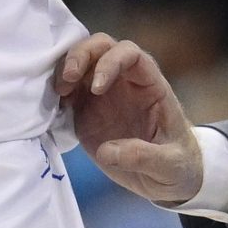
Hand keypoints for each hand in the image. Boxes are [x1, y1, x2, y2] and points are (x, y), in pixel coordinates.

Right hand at [54, 34, 203, 205]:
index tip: (96, 87)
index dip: (111, 62)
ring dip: (64, 70)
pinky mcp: (86, 113)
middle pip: (101, 47)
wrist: (167, 179)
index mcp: (151, 86)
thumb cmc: (177, 164)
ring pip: (80, 64)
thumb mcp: (170, 164)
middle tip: (67, 78)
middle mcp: (125, 83)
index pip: (131, 55)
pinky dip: (55, 94)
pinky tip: (49, 108)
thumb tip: (108, 151)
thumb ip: (144, 156)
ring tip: (56, 93)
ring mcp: (103, 95)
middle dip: (81, 54)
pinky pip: (67, 92)